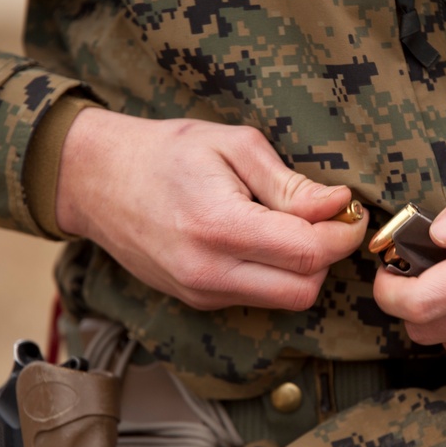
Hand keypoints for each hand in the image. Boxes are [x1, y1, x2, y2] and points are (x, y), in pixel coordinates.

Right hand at [55, 108, 366, 310]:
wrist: (96, 179)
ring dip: (302, 268)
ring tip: (288, 225)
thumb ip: (290, 183)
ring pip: (285, 300)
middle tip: (323, 219)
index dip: (344, 234)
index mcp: (219, 227)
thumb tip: (338, 205)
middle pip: (304, 289)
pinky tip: (260, 239)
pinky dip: (274, 273)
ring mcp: (201, 293)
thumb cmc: (166, 152)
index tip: (349, 211)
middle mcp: (209, 272)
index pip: (309, 253)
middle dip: (327, 256)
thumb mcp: (234, 146)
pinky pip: (258, 298)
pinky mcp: (198, 301)